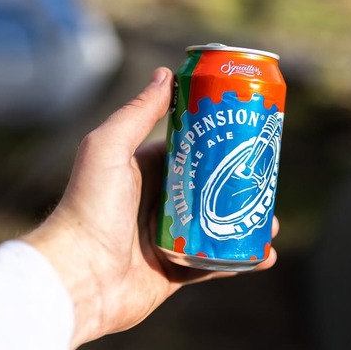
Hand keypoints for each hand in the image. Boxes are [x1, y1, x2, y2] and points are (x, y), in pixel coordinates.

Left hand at [23, 67, 278, 349]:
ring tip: (271, 223)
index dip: (220, 143)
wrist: (80, 276)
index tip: (251, 136)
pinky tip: (264, 255)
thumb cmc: (90, 207)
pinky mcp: (175, 271)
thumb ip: (137, 113)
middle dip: (241, 186)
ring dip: (247, 223)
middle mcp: (158, 203)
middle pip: (211, 189)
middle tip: (268, 182)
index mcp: (145, 171)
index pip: (191, 151)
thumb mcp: (109, 148)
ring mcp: (169, 238)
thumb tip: (166, 73)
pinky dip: (240, 259)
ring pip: (218, 226)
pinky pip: (215, 262)